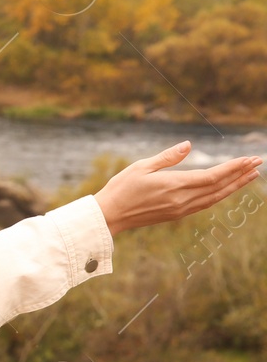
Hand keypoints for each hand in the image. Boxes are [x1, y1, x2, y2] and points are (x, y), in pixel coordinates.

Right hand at [93, 141, 261, 235]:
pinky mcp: (177, 214)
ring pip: (215, 197)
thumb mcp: (141, 167)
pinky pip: (205, 203)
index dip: (233, 168)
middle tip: (258, 164)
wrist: (110, 216)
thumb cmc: (121, 188)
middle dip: (240, 175)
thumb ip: (167, 157)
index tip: (249, 159)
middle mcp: (182, 200)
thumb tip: (189, 145)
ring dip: (235, 186)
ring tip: (250, 176)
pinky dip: (220, 195)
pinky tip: (226, 189)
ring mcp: (181, 209)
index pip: (212, 176)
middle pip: (219, 187)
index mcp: (174, 185)